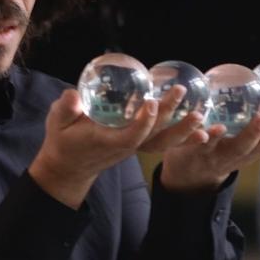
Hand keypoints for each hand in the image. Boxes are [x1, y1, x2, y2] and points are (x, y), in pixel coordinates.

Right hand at [30, 88, 206, 208]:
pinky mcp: (141, 144)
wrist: (70, 166)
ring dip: (184, 130)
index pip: (131, 135)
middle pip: (155, 136)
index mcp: (109, 142)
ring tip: (202, 117)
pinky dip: (184, 135)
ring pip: (164, 141)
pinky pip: (165, 140)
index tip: (152, 102)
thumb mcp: (57, 123)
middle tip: (181, 93)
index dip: (144, 121)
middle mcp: (127, 146)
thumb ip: (65, 109)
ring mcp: (136, 147)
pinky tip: (201, 126)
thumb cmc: (63, 140)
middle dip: (170, 117)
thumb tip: (72, 96)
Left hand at [159, 89, 259, 193]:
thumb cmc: (226, 148)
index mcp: (256, 150)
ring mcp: (221, 156)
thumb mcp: (252, 140)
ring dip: (252, 131)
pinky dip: (210, 135)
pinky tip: (215, 123)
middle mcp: (242, 155)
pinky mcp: (198, 153)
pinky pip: (204, 146)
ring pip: (240, 147)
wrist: (188, 173)